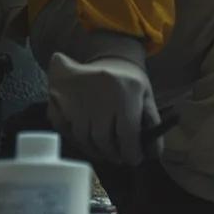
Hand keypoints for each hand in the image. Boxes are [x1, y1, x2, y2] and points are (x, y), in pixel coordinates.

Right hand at [46, 52, 160, 164]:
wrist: (104, 53)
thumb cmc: (129, 80)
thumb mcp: (145, 95)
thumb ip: (152, 123)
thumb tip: (154, 153)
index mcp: (126, 91)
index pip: (127, 133)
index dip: (131, 152)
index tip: (134, 160)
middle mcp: (101, 94)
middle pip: (103, 139)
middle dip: (113, 154)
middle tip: (119, 157)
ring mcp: (78, 95)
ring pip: (83, 137)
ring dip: (94, 150)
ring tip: (105, 151)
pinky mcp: (59, 96)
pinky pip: (64, 128)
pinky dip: (75, 138)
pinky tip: (87, 138)